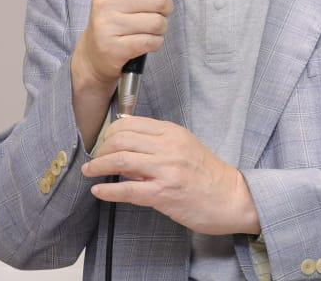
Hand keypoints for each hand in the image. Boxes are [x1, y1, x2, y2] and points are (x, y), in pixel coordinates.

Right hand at [73, 0, 197, 89]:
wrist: (96, 52)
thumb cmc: (122, 16)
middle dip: (165, 8)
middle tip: (153, 13)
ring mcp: (107, 24)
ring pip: (158, 22)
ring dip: (160, 28)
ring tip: (146, 28)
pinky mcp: (112, 47)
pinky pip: (151, 41)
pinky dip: (154, 42)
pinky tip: (142, 41)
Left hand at [82, 116, 260, 235]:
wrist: (231, 197)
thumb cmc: (208, 174)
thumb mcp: (183, 149)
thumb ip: (155, 147)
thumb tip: (124, 152)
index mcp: (173, 133)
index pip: (131, 123)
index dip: (109, 133)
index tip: (103, 143)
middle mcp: (169, 147)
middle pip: (121, 139)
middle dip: (100, 149)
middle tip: (94, 159)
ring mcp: (166, 169)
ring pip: (121, 160)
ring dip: (98, 166)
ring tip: (89, 172)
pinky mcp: (164, 193)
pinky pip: (128, 189)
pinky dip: (108, 190)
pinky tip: (98, 191)